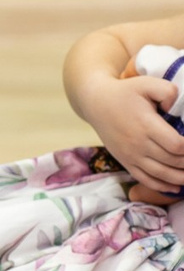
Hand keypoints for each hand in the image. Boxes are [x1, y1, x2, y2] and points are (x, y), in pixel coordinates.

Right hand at [78, 72, 183, 196]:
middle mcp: (138, 143)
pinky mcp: (125, 161)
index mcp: (145, 124)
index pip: (177, 145)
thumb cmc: (125, 92)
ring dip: (181, 177)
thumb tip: (176, 108)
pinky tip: (176, 186)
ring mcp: (130, 155)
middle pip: (173, 161)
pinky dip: (163, 186)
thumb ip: (167, 91)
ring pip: (162, 174)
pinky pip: (145, 179)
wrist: (95, 102)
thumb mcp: (145, 83)